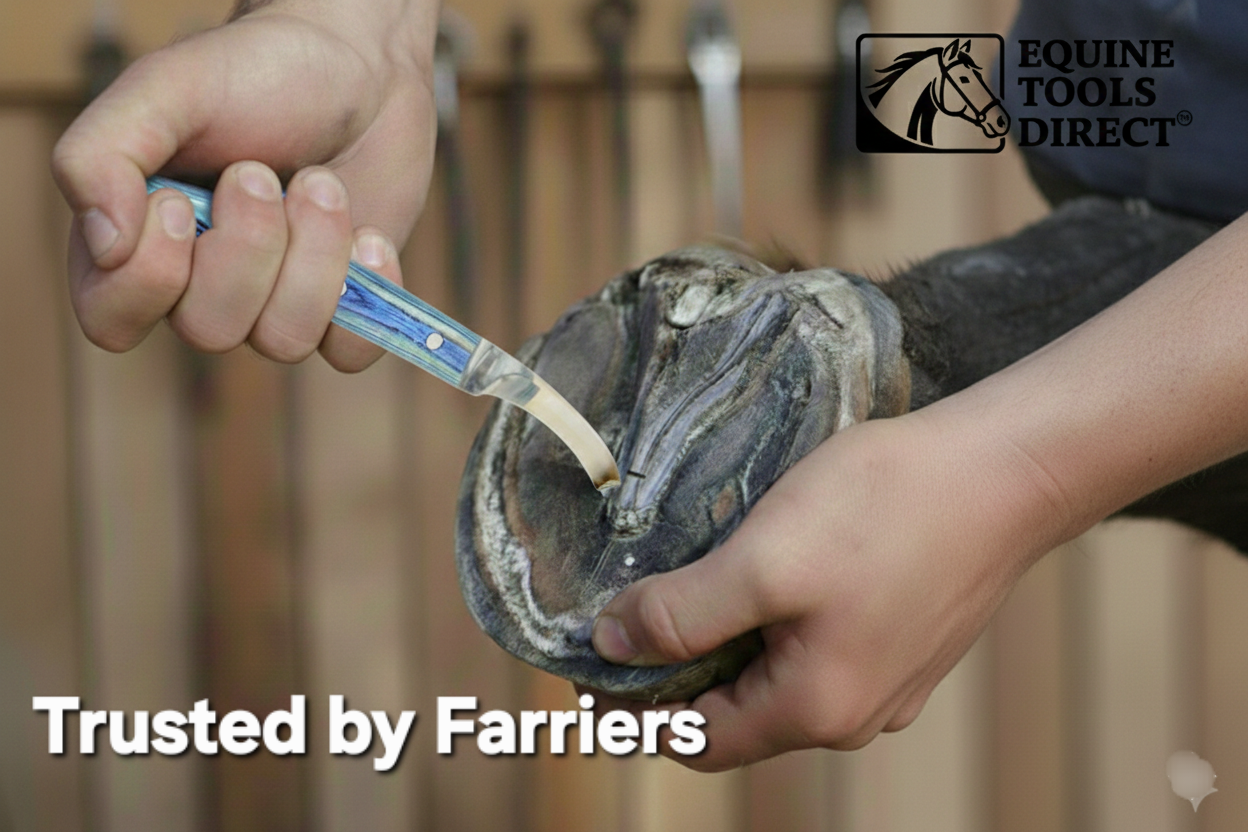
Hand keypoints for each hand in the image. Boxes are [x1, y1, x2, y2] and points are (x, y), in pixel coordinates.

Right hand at [51, 0, 436, 369]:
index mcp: (137, 241)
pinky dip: (369, 295)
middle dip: (249, 247)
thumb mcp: (164, 87)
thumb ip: (101, 154)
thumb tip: (104, 245)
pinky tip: (370, 236)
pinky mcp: (343, 309)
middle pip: (209, 330)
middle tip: (260, 173)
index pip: (112, 320)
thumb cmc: (256, 72)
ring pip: (284, 341)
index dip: (150, 276)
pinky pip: (349, 354)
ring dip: (314, 254)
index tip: (177, 200)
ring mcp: (275, 301)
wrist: (360, 67)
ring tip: (322, 184)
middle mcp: (202, 285)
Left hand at [589, 411, 1069, 770]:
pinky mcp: (906, 639)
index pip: (693, 740)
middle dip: (675, 668)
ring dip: (725, 640)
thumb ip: (683, 614)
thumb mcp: (764, 560)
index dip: (631, 705)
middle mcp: (855, 714)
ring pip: (776, 677)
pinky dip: (773, 622)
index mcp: (815, 711)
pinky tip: (761, 570)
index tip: (589, 656)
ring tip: (687, 581)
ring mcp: (887, 679)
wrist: (1007, 468)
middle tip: (629, 608)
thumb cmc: (886, 509)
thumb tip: (612, 647)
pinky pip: (816, 648)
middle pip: (735, 712)